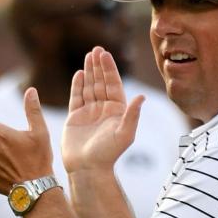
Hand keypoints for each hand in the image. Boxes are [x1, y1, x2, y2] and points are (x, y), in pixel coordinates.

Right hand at [61, 47, 145, 173]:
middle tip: (96, 49)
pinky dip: (77, 85)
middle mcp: (104, 109)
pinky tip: (79, 73)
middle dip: (99, 66)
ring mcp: (89, 112)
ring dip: (89, 71)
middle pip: (101, 82)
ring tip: (88, 55)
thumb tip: (142, 96)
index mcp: (117, 110)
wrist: (88, 168)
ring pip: (89, 87)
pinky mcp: (75, 117)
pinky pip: (76, 97)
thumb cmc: (108, 154)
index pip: (113, 84)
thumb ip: (132, 114)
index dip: (109, 69)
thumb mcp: (125, 134)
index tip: (105, 54)